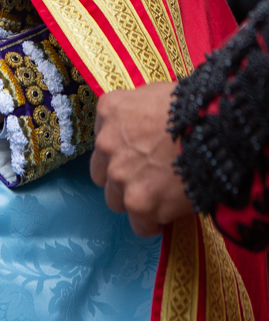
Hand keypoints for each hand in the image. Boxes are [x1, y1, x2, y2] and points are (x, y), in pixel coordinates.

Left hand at [90, 80, 192, 236]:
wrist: (216, 131)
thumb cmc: (194, 108)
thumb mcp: (156, 95)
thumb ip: (139, 113)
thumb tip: (145, 127)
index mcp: (110, 111)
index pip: (104, 137)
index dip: (123, 150)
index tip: (139, 156)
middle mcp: (107, 144)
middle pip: (104, 172)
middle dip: (122, 177)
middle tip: (148, 179)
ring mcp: (121, 175)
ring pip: (116, 200)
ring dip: (135, 200)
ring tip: (161, 198)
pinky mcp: (139, 202)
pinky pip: (139, 224)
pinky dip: (152, 224)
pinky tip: (168, 216)